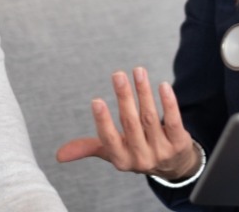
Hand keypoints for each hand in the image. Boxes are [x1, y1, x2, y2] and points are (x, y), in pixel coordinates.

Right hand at [56, 67, 199, 180]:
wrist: (173, 166)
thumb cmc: (138, 152)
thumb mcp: (114, 153)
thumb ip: (88, 148)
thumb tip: (58, 155)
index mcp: (121, 160)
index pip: (110, 140)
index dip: (103, 121)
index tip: (96, 101)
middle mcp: (141, 158)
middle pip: (131, 123)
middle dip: (124, 97)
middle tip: (118, 75)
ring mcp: (162, 151)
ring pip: (150, 117)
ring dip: (143, 92)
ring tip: (138, 71)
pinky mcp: (179, 143)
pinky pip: (173, 121)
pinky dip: (168, 103)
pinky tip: (163, 86)